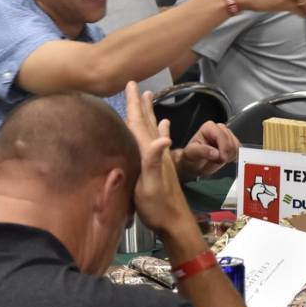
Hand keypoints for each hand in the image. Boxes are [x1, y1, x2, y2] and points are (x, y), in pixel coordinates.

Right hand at [123, 82, 191, 228]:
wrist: (175, 222)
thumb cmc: (158, 206)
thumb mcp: (150, 185)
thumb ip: (154, 161)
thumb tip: (162, 136)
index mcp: (150, 152)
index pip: (139, 123)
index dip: (134, 104)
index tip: (130, 84)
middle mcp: (157, 151)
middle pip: (146, 122)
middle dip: (141, 104)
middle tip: (137, 86)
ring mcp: (161, 159)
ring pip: (152, 130)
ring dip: (150, 114)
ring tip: (149, 98)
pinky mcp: (163, 167)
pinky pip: (158, 143)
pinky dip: (160, 132)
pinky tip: (164, 127)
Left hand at [172, 121, 238, 178]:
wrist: (194, 165)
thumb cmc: (191, 157)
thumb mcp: (191, 154)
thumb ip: (202, 151)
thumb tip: (216, 153)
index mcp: (209, 128)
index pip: (222, 135)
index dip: (224, 147)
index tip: (222, 158)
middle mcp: (219, 129)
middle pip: (231, 140)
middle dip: (226, 153)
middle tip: (218, 160)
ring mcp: (227, 136)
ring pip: (237, 146)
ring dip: (231, 156)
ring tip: (219, 160)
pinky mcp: (232, 145)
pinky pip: (239, 151)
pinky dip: (235, 157)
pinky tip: (226, 160)